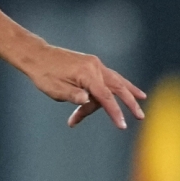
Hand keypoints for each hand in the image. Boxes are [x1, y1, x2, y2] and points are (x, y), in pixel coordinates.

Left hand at [20, 43, 145, 128]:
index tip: (122, 125)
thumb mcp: (54, 89)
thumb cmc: (43, 74)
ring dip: (129, 91)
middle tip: (140, 117)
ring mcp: (94, 64)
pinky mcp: (92, 64)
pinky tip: (129, 88)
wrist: (37, 55)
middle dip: (129, 103)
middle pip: (117, 87)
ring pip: (116, 80)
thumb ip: (72, 95)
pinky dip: (120, 84)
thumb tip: (87, 100)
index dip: (115, 112)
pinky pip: (110, 76)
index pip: (105, 96)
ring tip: (142, 99)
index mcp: (86, 74)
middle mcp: (95, 67)